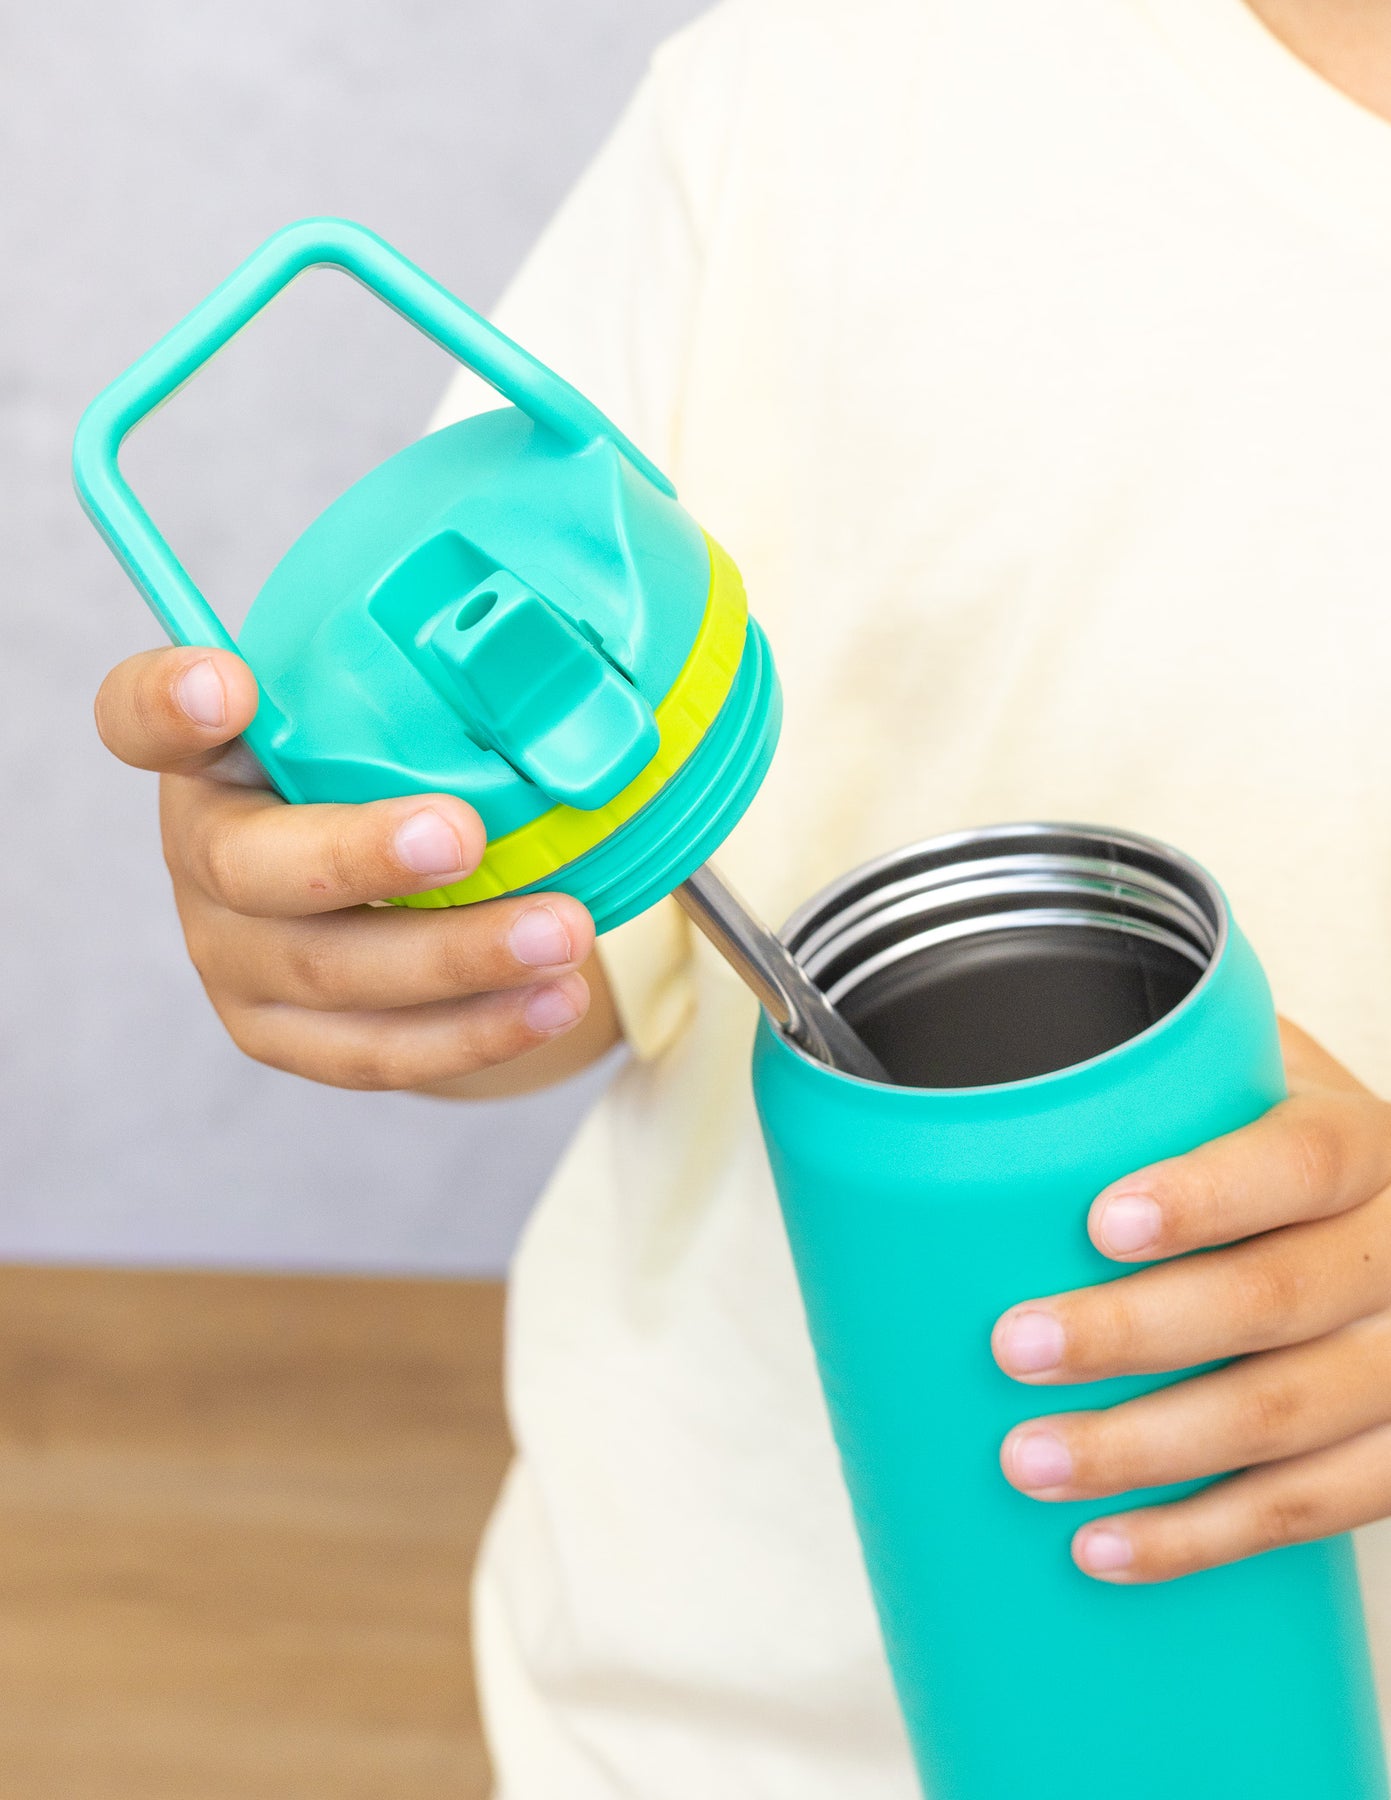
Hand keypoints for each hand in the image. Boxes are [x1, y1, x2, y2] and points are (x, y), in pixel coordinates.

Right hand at [95, 646, 620, 1092]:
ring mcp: (233, 958)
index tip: (228, 684)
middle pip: (248, 867)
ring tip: (564, 932)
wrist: (375, 894)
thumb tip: (565, 631)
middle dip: (358, 854)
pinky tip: (554, 1001)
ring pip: (329, 972)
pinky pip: (375, 1051)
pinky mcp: (282, 1035)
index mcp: (209, 756)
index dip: (167, 703)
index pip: (140, 718)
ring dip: (457, 956)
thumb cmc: (383, 773)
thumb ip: (427, 677)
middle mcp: (202, 856)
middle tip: (462, 834)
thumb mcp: (384, 712)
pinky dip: (475, 1031)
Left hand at [992, 1019, 1390, 1581]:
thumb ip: (1167, 1079)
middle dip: (1133, 1332)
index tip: (1101, 1224)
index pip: (1299, 1164)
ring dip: (1145, 1450)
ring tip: (1030, 1460)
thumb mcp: (1257, 1086)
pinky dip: (1201, 1536)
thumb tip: (993, 1084)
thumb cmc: (1280, 1153)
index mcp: (1364, 1149)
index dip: (1205, 1196)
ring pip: (1285, 1420)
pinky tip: (1103, 1547)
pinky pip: (1311, 1510)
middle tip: (1014, 1346)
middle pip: (1274, 1300)